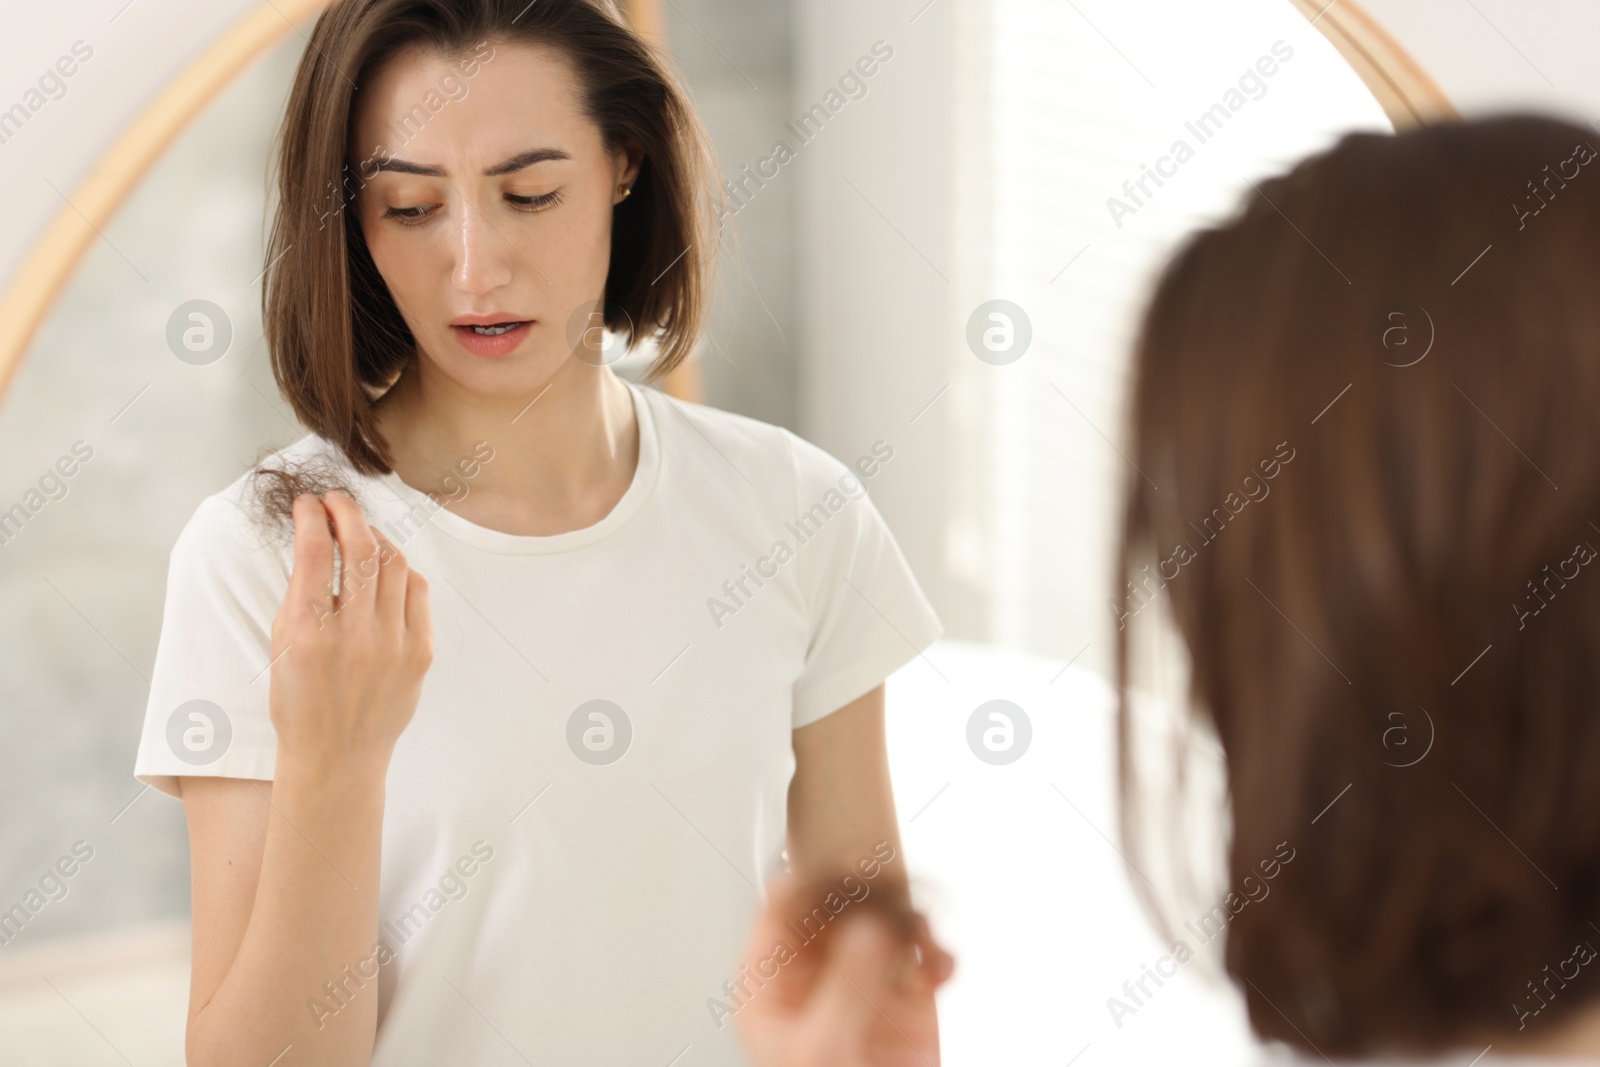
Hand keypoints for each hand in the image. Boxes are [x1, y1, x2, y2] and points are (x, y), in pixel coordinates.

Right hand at [268, 491, 432, 776]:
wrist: (336, 756)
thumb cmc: (300, 700)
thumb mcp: (281, 645)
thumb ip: (300, 593)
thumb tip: (319, 539)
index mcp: (309, 632)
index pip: (316, 550)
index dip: (312, 515)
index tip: (308, 502)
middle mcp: (355, 635)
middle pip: (362, 547)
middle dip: (347, 512)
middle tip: (335, 501)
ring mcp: (394, 644)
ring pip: (394, 563)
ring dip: (375, 537)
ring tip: (359, 532)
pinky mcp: (421, 653)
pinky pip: (416, 592)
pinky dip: (400, 572)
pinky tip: (385, 569)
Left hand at [733, 874, 954, 1066]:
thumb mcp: (823, 1048)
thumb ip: (845, 985)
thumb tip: (866, 927)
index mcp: (772, 981)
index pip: (782, 904)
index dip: (813, 877)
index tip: (847, 865)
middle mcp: (815, 973)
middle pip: (839, 903)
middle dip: (872, 893)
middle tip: (896, 888)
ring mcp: (860, 983)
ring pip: (885, 920)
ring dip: (912, 918)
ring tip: (925, 935)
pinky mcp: (903, 1001)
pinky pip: (922, 956)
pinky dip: (937, 954)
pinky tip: (941, 967)